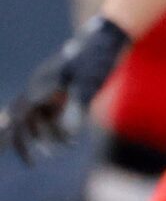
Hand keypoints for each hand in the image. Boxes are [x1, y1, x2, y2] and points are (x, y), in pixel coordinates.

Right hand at [2, 16, 130, 161]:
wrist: (109, 38)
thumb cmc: (97, 59)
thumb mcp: (88, 85)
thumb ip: (76, 109)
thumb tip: (68, 134)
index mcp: (40, 85)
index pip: (22, 118)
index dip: (21, 140)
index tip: (31, 159)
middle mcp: (40, 87)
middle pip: (25, 119)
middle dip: (29, 140)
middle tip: (34, 163)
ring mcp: (51, 88)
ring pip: (40, 117)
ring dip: (48, 134)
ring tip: (63, 148)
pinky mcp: (63, 89)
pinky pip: (53, 112)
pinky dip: (58, 126)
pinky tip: (70, 140)